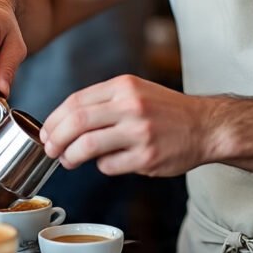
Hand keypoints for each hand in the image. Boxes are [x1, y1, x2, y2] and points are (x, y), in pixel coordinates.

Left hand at [40, 75, 211, 176]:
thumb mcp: (136, 91)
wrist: (206, 126)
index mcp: (124, 86)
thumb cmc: (166, 110)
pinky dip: (102, 166)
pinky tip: (109, 162)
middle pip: (76, 122)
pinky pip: (109, 166)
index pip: (76, 101)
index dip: (54, 119)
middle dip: (55, 139)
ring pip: (87, 146)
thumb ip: (104, 102)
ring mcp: (139, 132)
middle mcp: (131, 105)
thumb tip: (65, 122)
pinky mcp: (146, 156)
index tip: (46, 132)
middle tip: (50, 149)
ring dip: (70, 157)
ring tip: (68, 160)